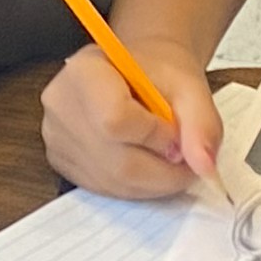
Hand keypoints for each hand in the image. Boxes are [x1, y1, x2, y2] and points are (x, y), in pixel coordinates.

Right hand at [39, 35, 218, 198]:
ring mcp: (55, 138)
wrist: (135, 74)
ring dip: (154, 182)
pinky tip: (148, 165)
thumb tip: (204, 166)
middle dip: (164, 170)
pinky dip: (137, 187)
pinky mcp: (61, 162)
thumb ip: (202, 123)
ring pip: (114, 182)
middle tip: (188, 160)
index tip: (177, 133)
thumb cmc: (157, 74)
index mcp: (84, 71)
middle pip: (116, 161)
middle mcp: (59, 105)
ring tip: (171, 161)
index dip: (156, 137)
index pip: (115, 120)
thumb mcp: (189, 85)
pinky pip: (104, 189)